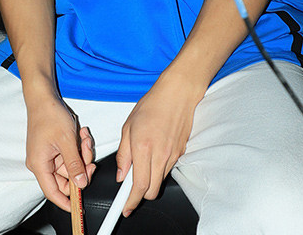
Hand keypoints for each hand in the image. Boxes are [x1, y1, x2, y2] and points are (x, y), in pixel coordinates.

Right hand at [25, 95, 94, 211]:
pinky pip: (69, 154)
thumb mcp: (67, 141)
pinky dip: (78, 147)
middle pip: (65, 178)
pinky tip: (81, 135)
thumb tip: (80, 183)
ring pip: (70, 165)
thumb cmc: (49, 115)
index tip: (78, 207)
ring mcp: (47, 155)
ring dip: (81, 153)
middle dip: (81, 167)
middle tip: (88, 154)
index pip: (53, 192)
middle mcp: (41, 163)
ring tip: (84, 138)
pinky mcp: (53, 148)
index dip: (66, 201)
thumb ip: (74, 165)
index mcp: (40, 165)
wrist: (43, 97)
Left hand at [115, 73, 201, 215]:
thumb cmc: (153, 104)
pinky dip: (159, 169)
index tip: (125, 208)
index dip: (130, 201)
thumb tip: (122, 174)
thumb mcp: (128, 126)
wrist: (177, 93)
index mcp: (143, 147)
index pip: (138, 186)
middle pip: (151, 191)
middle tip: (131, 187)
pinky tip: (155, 153)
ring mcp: (172, 155)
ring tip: (144, 161)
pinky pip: (167, 170)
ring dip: (150, 180)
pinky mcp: (180, 153)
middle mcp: (160, 155)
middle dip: (140, 195)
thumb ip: (123, 153)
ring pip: (160, 181)